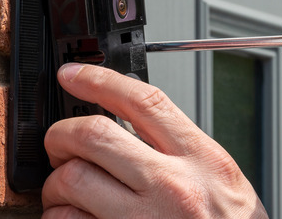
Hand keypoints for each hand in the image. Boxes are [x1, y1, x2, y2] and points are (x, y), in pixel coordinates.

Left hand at [41, 63, 267, 218]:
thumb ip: (184, 151)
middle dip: (62, 135)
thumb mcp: (223, 180)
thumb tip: (136, 124)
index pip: (145, 102)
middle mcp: (173, 186)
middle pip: (94, 135)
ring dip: (58, 185)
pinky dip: (59, 218)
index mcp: (202, 160)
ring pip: (71, 181)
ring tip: (69, 192)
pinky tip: (74, 217)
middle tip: (60, 142)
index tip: (75, 76)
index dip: (101, 80)